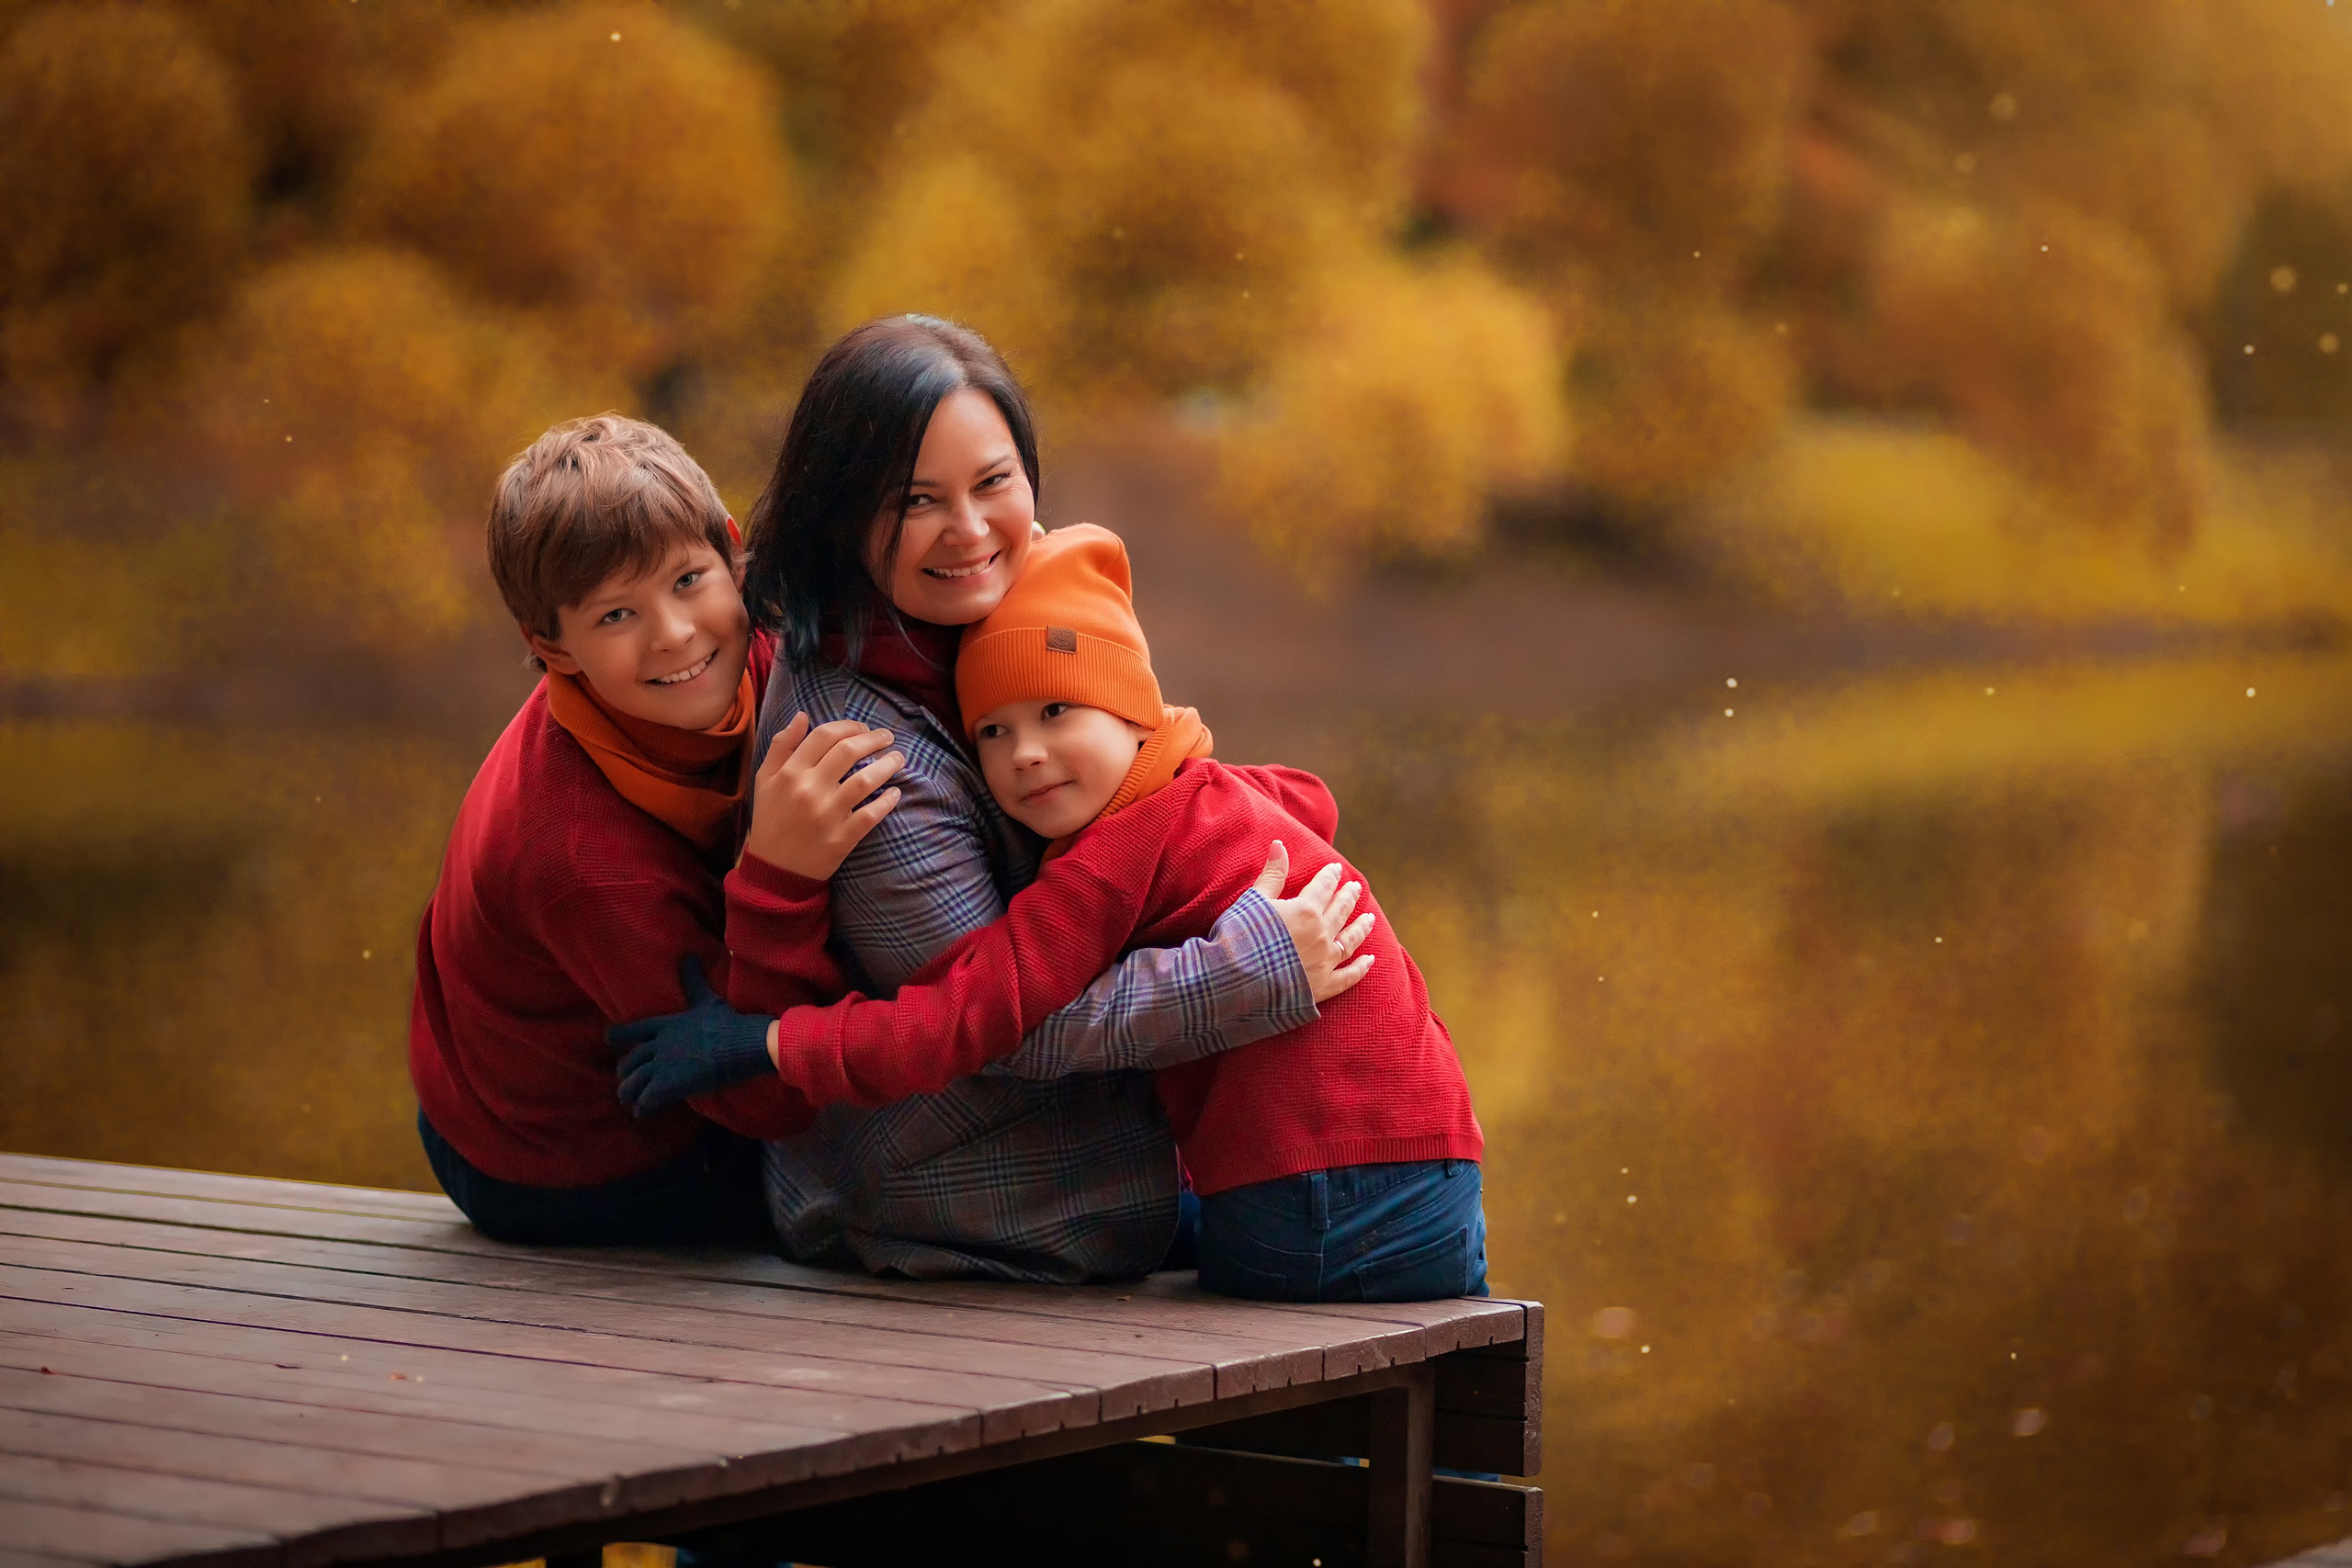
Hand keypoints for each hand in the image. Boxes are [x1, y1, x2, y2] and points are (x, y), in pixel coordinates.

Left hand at [607, 956, 776, 1116]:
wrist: (741, 1044)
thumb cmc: (727, 1022)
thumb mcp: (707, 999)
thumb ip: (693, 980)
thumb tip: (689, 955)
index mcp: (665, 1025)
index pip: (631, 1030)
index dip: (616, 1037)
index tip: (609, 1041)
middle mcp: (658, 1046)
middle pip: (629, 1062)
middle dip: (625, 1073)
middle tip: (627, 1081)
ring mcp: (662, 1067)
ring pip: (632, 1084)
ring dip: (629, 1094)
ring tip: (631, 1101)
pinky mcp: (669, 1086)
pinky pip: (647, 1101)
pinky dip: (643, 1109)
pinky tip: (644, 1113)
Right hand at [744, 712, 904, 878]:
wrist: (774, 870)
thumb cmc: (771, 819)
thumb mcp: (765, 780)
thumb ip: (782, 746)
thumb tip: (802, 716)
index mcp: (789, 773)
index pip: (824, 736)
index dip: (849, 726)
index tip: (863, 728)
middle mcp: (808, 790)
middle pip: (848, 752)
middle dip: (873, 739)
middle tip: (887, 737)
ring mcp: (826, 815)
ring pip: (864, 781)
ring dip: (887, 765)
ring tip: (898, 758)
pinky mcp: (841, 839)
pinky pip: (870, 815)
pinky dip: (887, 802)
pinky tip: (896, 792)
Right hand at [1250, 841, 1374, 1003]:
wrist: (1236, 985)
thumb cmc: (1239, 938)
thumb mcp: (1253, 900)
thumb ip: (1272, 874)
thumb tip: (1279, 843)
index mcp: (1305, 910)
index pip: (1323, 887)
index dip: (1330, 876)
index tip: (1337, 869)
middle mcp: (1321, 934)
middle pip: (1340, 911)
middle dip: (1348, 897)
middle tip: (1356, 887)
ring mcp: (1324, 962)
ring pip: (1349, 940)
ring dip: (1361, 928)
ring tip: (1370, 918)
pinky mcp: (1322, 987)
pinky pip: (1348, 976)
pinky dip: (1361, 968)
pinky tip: (1370, 961)